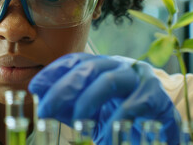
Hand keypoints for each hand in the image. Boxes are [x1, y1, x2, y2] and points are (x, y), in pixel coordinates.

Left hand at [28, 53, 180, 143]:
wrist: (155, 132)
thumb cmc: (116, 117)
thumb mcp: (87, 112)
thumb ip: (65, 106)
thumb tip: (40, 99)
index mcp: (101, 67)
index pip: (74, 61)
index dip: (53, 72)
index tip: (34, 87)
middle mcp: (119, 66)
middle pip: (89, 67)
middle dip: (64, 87)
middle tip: (45, 109)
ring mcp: (140, 79)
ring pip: (111, 79)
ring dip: (89, 99)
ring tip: (76, 121)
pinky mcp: (158, 97)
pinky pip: (137, 102)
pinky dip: (119, 116)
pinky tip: (107, 129)